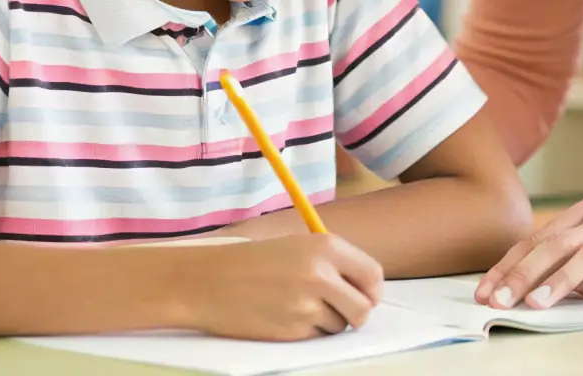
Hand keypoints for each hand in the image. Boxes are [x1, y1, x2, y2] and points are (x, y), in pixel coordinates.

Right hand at [176, 234, 383, 339]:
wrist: (209, 281)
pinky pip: (317, 337)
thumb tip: (368, 290)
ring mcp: (306, 305)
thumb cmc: (254, 261)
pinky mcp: (292, 331)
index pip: (372, 274)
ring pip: (339, 325)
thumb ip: (334, 263)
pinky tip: (285, 316)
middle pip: (363, 308)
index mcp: (325, 247)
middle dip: (356, 313)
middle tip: (341, 310)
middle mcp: (321, 275)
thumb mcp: (298, 247)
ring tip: (298, 305)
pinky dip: (308, 331)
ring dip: (327, 321)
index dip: (372, 290)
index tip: (366, 295)